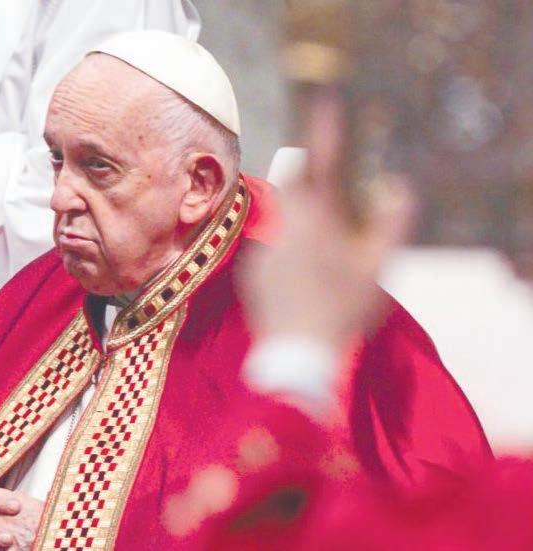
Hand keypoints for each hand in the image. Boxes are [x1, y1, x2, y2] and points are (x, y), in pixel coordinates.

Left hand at [242, 88, 414, 349]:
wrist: (296, 353)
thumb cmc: (342, 310)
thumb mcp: (376, 269)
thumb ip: (390, 224)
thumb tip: (399, 188)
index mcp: (316, 220)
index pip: (320, 163)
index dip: (323, 130)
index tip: (324, 100)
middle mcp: (283, 226)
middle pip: (293, 185)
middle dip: (308, 177)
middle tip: (324, 183)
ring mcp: (263, 249)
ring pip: (282, 218)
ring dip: (299, 217)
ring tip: (318, 246)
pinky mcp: (251, 271)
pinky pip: (271, 246)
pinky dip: (286, 248)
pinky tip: (301, 273)